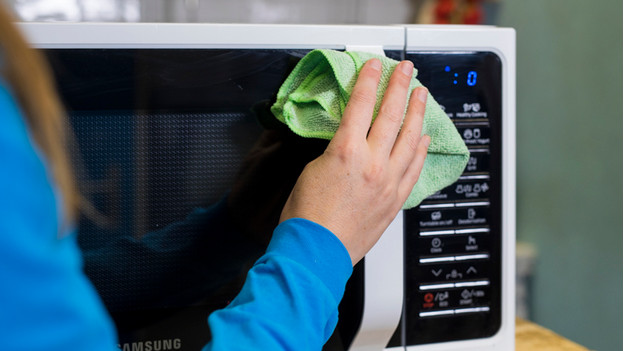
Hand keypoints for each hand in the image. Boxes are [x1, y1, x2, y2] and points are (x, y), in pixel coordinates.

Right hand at [279, 59, 430, 264]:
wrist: (316, 252)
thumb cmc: (306, 216)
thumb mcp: (313, 169)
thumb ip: (336, 150)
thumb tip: (349, 141)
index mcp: (347, 151)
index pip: (362, 105)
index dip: (369, 80)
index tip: (375, 65)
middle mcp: (372, 163)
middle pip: (392, 116)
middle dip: (401, 87)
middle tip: (407, 71)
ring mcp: (388, 182)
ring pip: (410, 139)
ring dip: (418, 114)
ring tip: (422, 96)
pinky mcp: (395, 200)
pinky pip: (414, 168)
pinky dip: (421, 150)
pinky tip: (425, 138)